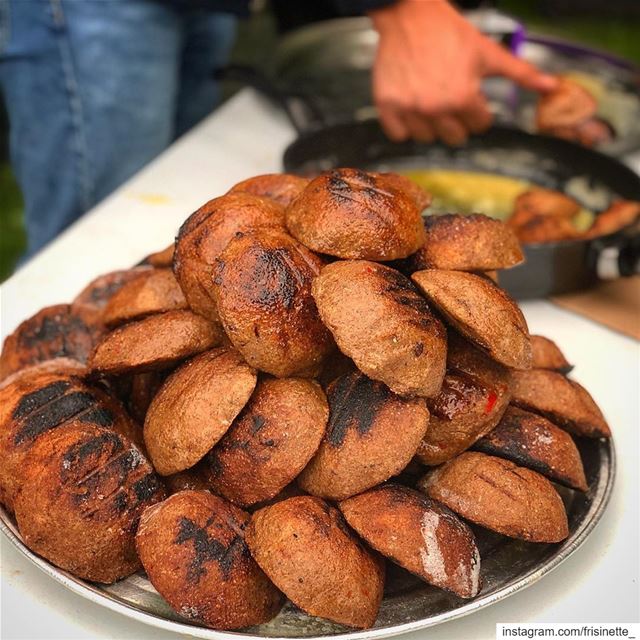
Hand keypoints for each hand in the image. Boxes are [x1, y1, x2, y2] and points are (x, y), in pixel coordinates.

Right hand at [370, 0, 558, 144]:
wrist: (410, 15)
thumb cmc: (451, 32)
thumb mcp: (489, 53)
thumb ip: (521, 73)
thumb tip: (552, 87)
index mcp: (463, 97)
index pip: (479, 126)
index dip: (477, 109)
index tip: (469, 94)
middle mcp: (436, 107)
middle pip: (454, 138)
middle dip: (456, 120)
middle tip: (449, 97)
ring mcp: (410, 109)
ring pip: (426, 138)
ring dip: (430, 124)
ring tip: (429, 100)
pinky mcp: (387, 106)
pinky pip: (399, 134)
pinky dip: (403, 125)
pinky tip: (410, 105)